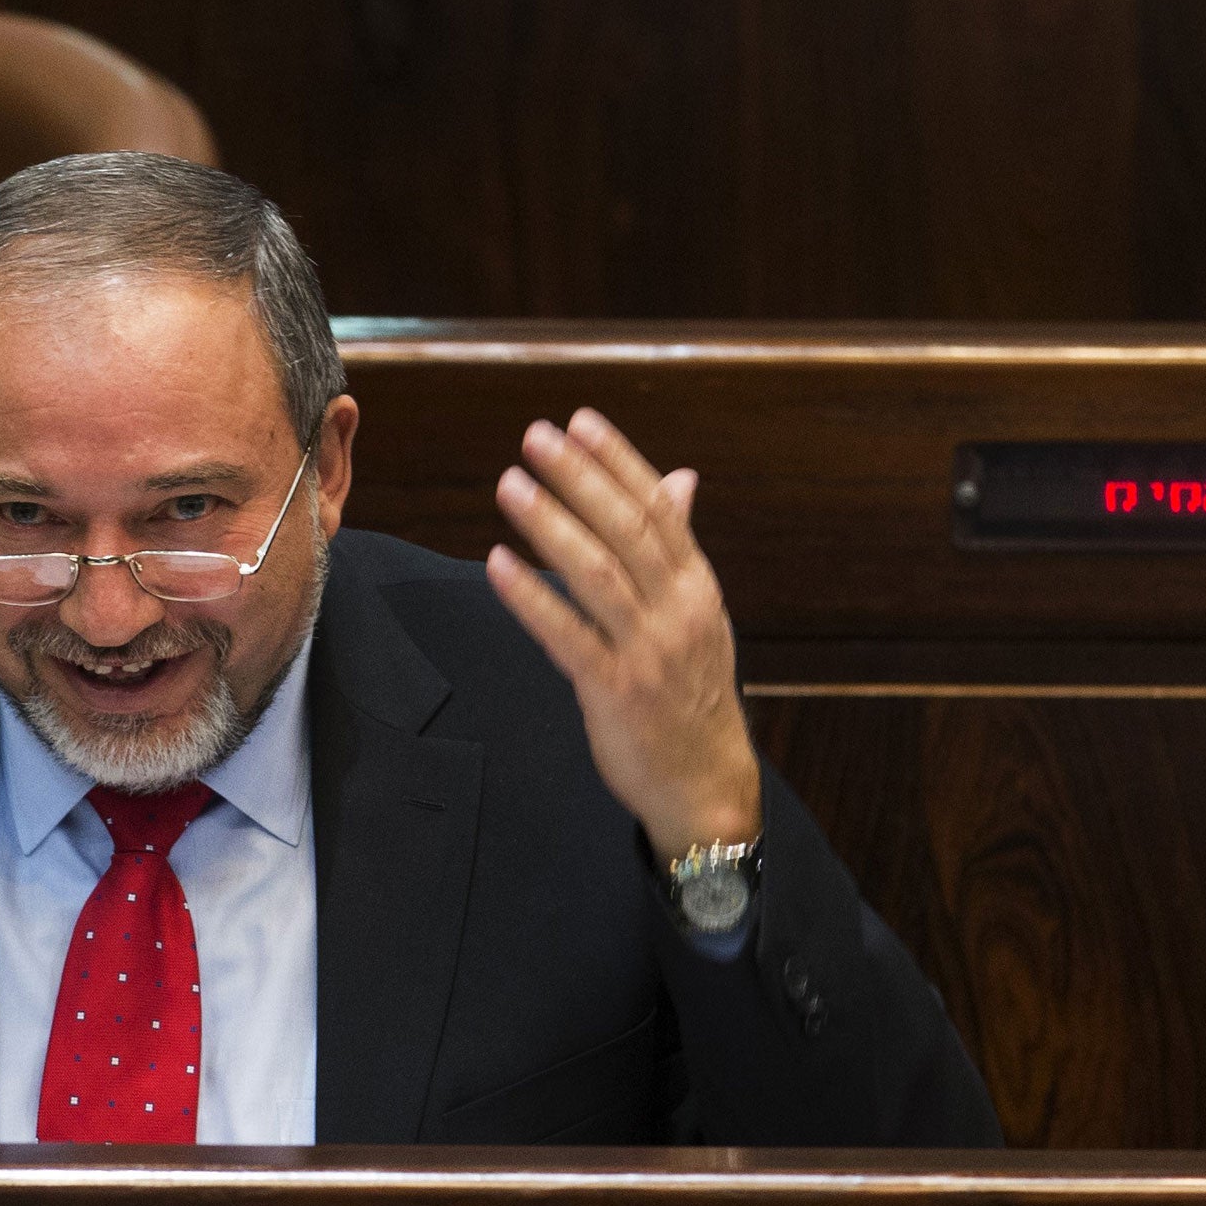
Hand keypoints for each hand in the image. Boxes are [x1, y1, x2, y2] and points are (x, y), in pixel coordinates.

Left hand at [485, 408, 761, 863]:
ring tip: (510, 484)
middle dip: (580, 479)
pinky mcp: (615, 692)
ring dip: (550, 525)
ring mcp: (648, 652)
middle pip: (626, 531)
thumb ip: (679, 547)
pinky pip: (568, 636)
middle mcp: (678, 612)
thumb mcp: (699, 615)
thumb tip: (679, 477)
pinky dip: (532, 598)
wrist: (706, 784)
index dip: (618, 462)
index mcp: (698, 588)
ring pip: (597, 575)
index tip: (580, 421)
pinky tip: (499, 564)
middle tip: (535, 438)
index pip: (658, 511)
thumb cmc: (693, 694)